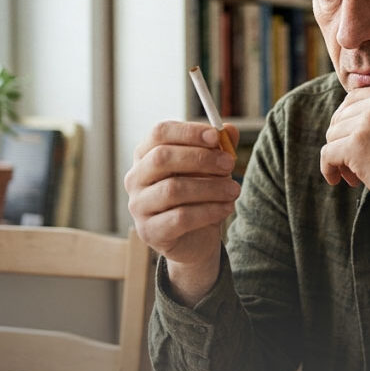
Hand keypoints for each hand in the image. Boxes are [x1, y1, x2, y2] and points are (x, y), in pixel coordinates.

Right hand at [124, 121, 239, 304]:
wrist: (194, 240)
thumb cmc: (198, 197)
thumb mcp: (211, 169)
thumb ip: (218, 148)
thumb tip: (229, 130)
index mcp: (146, 155)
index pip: (159, 133)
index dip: (188, 131)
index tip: (216, 136)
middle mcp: (135, 178)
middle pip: (162, 158)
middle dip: (201, 158)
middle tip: (229, 164)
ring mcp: (138, 206)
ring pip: (173, 189)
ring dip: (210, 187)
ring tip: (234, 190)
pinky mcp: (149, 231)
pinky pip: (180, 218)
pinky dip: (208, 211)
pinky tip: (226, 208)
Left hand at [320, 85, 369, 247]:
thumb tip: (342, 121)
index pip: (353, 99)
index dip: (347, 123)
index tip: (353, 145)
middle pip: (340, 118)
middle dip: (342, 141)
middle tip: (354, 166)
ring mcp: (368, 122)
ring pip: (332, 137)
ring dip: (339, 159)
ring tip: (356, 177)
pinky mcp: (356, 145)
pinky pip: (327, 154)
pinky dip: (328, 169)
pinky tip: (337, 180)